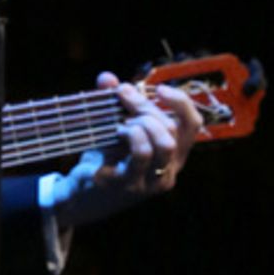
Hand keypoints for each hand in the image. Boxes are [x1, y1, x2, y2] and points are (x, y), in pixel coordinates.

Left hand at [99, 71, 202, 197]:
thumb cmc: (104, 160)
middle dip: (146, 107)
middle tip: (122, 96)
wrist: (81, 196)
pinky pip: (139, 154)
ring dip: (140, 125)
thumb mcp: (113, 129)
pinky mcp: (131, 187)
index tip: (159, 89)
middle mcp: (168, 171)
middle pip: (172, 130)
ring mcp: (151, 182)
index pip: (193, 125)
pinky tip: (112, 136)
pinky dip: (128, 136)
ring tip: (121, 125)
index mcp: (172, 155)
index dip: (181, 102)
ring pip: (164, 144)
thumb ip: (114, 103)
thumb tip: (107, 78)